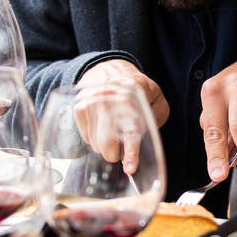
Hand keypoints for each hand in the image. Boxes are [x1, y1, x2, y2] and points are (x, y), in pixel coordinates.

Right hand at [76, 59, 169, 173]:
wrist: (110, 68)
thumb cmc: (136, 88)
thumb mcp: (156, 98)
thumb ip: (157, 117)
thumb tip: (148, 141)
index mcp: (132, 94)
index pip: (130, 129)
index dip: (131, 152)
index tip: (129, 168)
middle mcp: (108, 98)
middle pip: (106, 141)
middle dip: (114, 154)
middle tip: (120, 152)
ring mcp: (90, 102)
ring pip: (95, 143)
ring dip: (105, 145)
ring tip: (113, 131)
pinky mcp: (78, 107)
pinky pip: (85, 137)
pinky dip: (95, 138)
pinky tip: (102, 127)